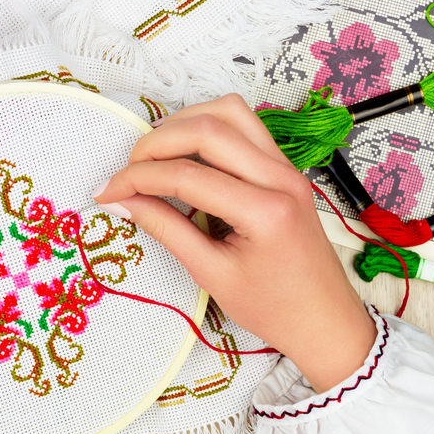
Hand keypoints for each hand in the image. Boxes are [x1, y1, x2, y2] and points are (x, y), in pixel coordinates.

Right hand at [92, 94, 375, 392]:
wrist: (326, 320)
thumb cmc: (273, 308)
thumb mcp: (212, 275)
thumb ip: (166, 230)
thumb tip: (123, 201)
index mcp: (265, 211)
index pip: (187, 175)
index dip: (137, 179)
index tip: (107, 192)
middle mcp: (280, 178)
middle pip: (207, 128)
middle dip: (156, 143)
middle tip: (126, 171)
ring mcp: (286, 167)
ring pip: (229, 113)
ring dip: (184, 124)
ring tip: (154, 156)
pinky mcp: (284, 167)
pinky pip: (243, 127)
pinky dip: (207, 129)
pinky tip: (185, 156)